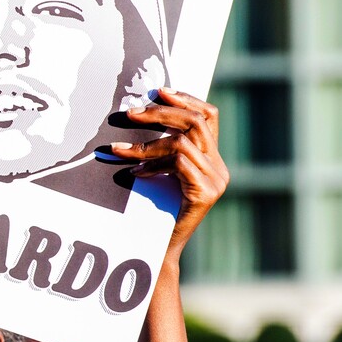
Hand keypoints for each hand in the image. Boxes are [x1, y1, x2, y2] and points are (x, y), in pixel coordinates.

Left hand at [110, 88, 228, 261]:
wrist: (161, 249)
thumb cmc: (157, 211)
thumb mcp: (164, 172)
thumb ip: (166, 149)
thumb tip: (144, 112)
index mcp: (214, 160)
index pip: (210, 116)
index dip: (187, 98)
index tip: (160, 91)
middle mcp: (220, 169)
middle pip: (196, 122)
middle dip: (161, 113)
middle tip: (131, 113)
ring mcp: (216, 182)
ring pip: (182, 142)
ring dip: (146, 142)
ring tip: (120, 149)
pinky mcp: (205, 194)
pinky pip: (177, 163)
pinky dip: (152, 163)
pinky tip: (135, 172)